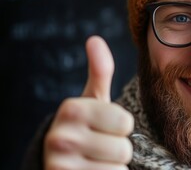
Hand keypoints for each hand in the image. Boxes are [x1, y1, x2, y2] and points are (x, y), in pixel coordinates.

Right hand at [44, 36, 133, 169]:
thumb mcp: (92, 99)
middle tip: (100, 145)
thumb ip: (99, 72)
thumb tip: (95, 39)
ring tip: (96, 159)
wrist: (59, 161)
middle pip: (123, 147)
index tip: (104, 126)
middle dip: (117, 147)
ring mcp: (61, 163)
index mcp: (73, 109)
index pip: (125, 122)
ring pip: (118, 167)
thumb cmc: (86, 126)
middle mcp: (62, 136)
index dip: (120, 126)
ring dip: (113, 165)